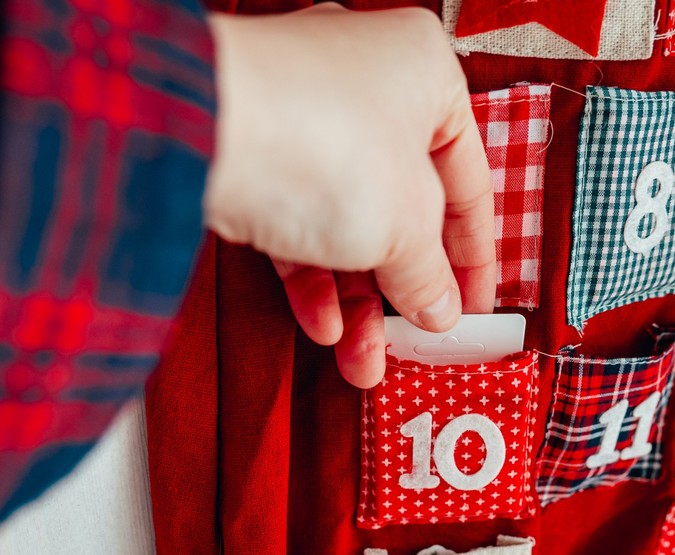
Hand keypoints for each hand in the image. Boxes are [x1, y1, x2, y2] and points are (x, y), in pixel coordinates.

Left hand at [205, 5, 495, 387]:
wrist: (198, 131)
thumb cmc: (322, 143)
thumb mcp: (406, 227)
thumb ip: (430, 275)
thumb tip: (439, 310)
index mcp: (425, 75)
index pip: (469, 180)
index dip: (475, 256)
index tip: (473, 307)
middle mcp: (364, 84)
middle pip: (402, 207)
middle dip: (405, 289)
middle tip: (417, 339)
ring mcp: (301, 116)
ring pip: (345, 222)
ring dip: (358, 301)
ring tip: (365, 360)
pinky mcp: (251, 152)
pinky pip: (295, 223)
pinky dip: (312, 279)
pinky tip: (325, 327)